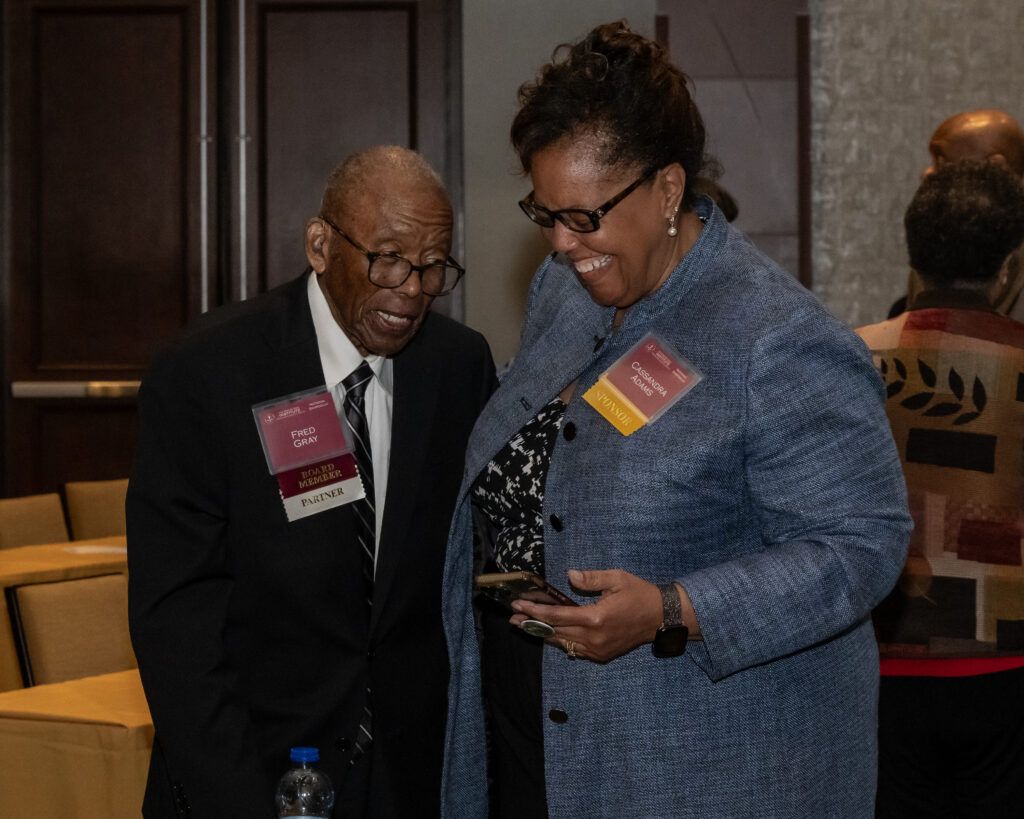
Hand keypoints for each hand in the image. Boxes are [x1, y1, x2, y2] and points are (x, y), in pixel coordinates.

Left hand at [510, 568, 662, 662]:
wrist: (661, 618)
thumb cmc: (639, 594)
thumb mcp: (617, 579)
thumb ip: (591, 578)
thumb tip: (569, 576)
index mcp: (596, 618)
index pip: (557, 615)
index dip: (535, 610)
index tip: (518, 604)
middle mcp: (593, 637)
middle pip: (554, 631)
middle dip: (532, 623)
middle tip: (512, 616)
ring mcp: (597, 649)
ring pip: (562, 643)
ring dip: (541, 634)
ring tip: (522, 626)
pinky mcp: (601, 654)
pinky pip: (574, 649)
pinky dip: (559, 640)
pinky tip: (548, 633)